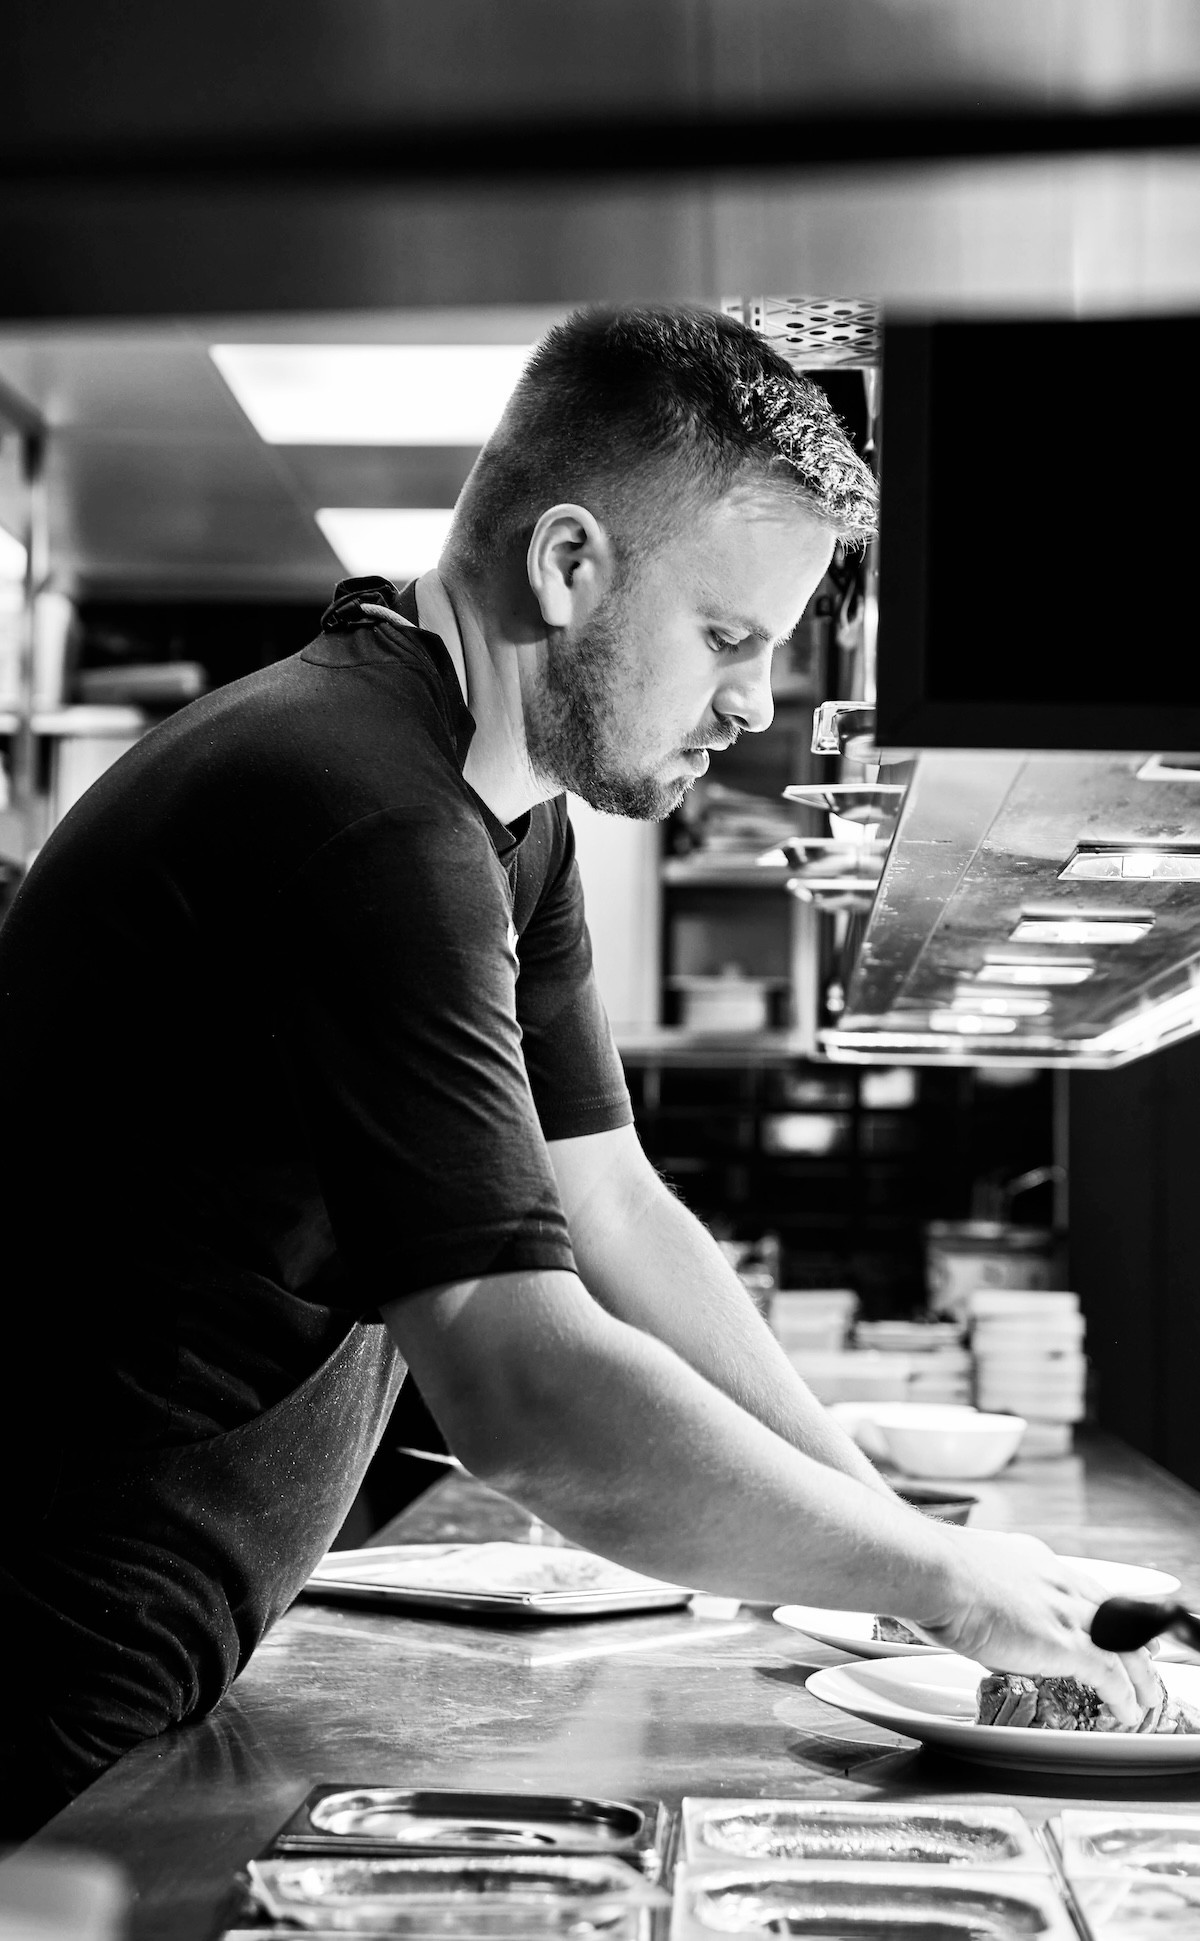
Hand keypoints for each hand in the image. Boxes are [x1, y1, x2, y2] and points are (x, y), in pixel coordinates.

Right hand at [910, 1527, 1157, 1727]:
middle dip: (1134, 1637)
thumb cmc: (932, 1572)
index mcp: (1033, 1561)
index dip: (1101, 1606)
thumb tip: (975, 1616)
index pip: (1080, 1586)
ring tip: (1148, 1695)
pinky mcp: (1063, 1643)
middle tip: (1151, 1654)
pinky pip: (1108, 1674)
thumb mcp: (966, 1573)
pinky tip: (1128, 1710)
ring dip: (1139, 1673)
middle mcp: (1056, 1581)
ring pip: (1120, 1644)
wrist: (934, 1571)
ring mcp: (1063, 1610)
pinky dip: (1123, 1694)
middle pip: (1111, 1611)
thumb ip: (983, 1595)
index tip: (1110, 1617)